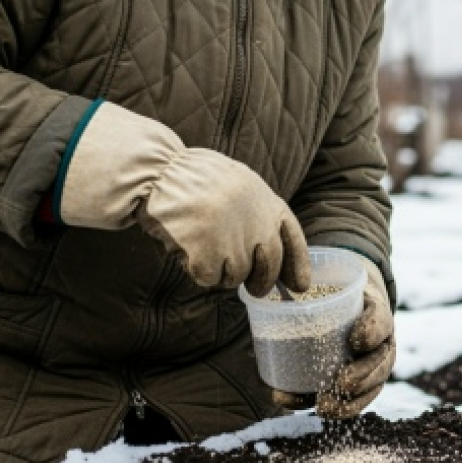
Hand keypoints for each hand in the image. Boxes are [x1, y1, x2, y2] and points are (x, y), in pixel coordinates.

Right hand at [59, 102, 309, 295]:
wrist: (161, 172)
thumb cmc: (194, 178)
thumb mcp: (237, 185)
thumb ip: (255, 213)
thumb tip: (267, 255)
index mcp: (266, 200)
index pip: (292, 237)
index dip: (297, 264)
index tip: (300, 286)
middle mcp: (257, 222)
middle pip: (268, 266)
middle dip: (262, 283)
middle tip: (255, 290)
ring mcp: (234, 240)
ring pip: (236, 276)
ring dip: (220, 270)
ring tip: (200, 244)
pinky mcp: (210, 255)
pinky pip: (208, 278)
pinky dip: (196, 270)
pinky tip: (186, 248)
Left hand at [273, 255, 394, 417]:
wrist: (350, 307)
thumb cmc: (339, 293)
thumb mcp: (337, 280)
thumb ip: (318, 279)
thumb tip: (279, 278)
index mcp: (378, 314)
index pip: (381, 321)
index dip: (371, 331)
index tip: (355, 340)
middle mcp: (380, 344)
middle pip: (380, 364)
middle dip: (363, 377)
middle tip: (342, 382)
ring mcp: (371, 367)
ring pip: (369, 389)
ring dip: (349, 403)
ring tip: (324, 406)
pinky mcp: (355, 384)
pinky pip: (350, 401)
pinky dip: (330, 407)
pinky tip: (306, 407)